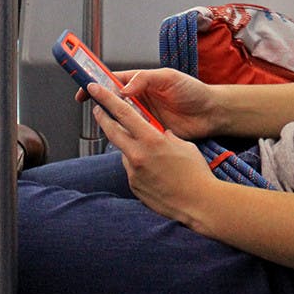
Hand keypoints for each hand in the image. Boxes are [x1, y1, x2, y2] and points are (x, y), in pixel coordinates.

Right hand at [74, 67, 222, 138]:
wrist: (211, 113)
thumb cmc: (193, 91)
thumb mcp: (170, 78)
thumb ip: (146, 80)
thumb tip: (123, 90)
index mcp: (142, 83)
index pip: (114, 81)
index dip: (98, 84)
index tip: (85, 88)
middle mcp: (140, 99)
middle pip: (113, 101)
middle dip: (99, 104)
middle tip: (89, 108)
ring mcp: (144, 117)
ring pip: (120, 120)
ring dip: (111, 122)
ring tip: (104, 124)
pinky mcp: (150, 132)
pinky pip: (133, 135)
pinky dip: (126, 137)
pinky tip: (122, 139)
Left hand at [87, 82, 217, 222]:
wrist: (199, 203)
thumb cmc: (196, 172)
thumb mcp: (183, 144)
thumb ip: (165, 136)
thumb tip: (158, 134)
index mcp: (151, 140)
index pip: (123, 114)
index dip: (107, 99)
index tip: (94, 90)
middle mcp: (137, 155)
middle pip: (112, 131)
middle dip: (103, 118)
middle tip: (98, 109)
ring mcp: (133, 172)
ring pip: (124, 152)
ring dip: (130, 147)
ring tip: (152, 154)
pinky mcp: (134, 186)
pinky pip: (132, 169)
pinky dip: (139, 165)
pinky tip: (156, 171)